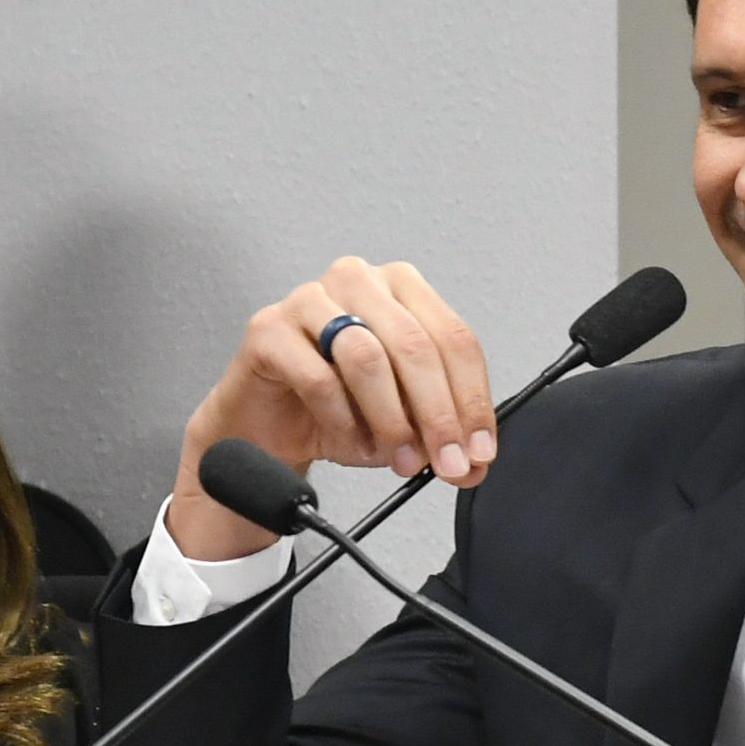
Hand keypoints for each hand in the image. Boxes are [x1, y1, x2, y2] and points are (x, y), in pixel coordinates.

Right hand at [167, 257, 496, 560]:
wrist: (267, 426)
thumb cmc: (337, 408)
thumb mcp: (405, 425)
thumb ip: (444, 437)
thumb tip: (476, 463)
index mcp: (403, 289)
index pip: (455, 338)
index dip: (472, 399)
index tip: (477, 449)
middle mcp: (359, 282)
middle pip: (415, 344)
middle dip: (437, 414)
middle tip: (444, 461)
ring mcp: (309, 300)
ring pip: (367, 357)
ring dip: (389, 418)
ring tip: (396, 455)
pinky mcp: (268, 329)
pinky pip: (318, 377)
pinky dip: (343, 419)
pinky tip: (352, 441)